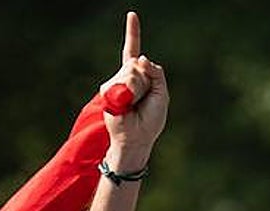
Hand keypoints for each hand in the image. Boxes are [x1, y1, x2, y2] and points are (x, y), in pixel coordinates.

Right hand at [99, 11, 167, 168]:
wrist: (137, 137)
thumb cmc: (151, 120)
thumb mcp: (162, 94)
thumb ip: (157, 74)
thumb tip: (141, 58)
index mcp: (139, 76)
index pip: (134, 51)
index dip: (133, 33)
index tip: (132, 15)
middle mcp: (125, 75)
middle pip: (137, 64)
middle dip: (146, 81)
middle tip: (144, 100)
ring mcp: (115, 81)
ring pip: (131, 73)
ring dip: (139, 89)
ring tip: (135, 105)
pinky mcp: (107, 90)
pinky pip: (122, 83)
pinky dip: (129, 93)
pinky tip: (127, 105)